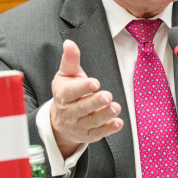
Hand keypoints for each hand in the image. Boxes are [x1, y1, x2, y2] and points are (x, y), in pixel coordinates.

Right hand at [50, 40, 121, 157]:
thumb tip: (69, 43)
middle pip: (82, 108)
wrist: (59, 121)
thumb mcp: (66, 75)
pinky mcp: (89, 134)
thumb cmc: (67, 93)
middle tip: (107, 96)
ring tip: (116, 107)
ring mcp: (79, 124)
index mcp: (63, 95)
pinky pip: (99, 133)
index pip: (71, 92)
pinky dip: (109, 129)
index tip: (95, 83)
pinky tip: (118, 123)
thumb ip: (70, 60)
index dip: (82, 88)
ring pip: (92, 121)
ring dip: (105, 115)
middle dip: (94, 102)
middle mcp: (70, 111)